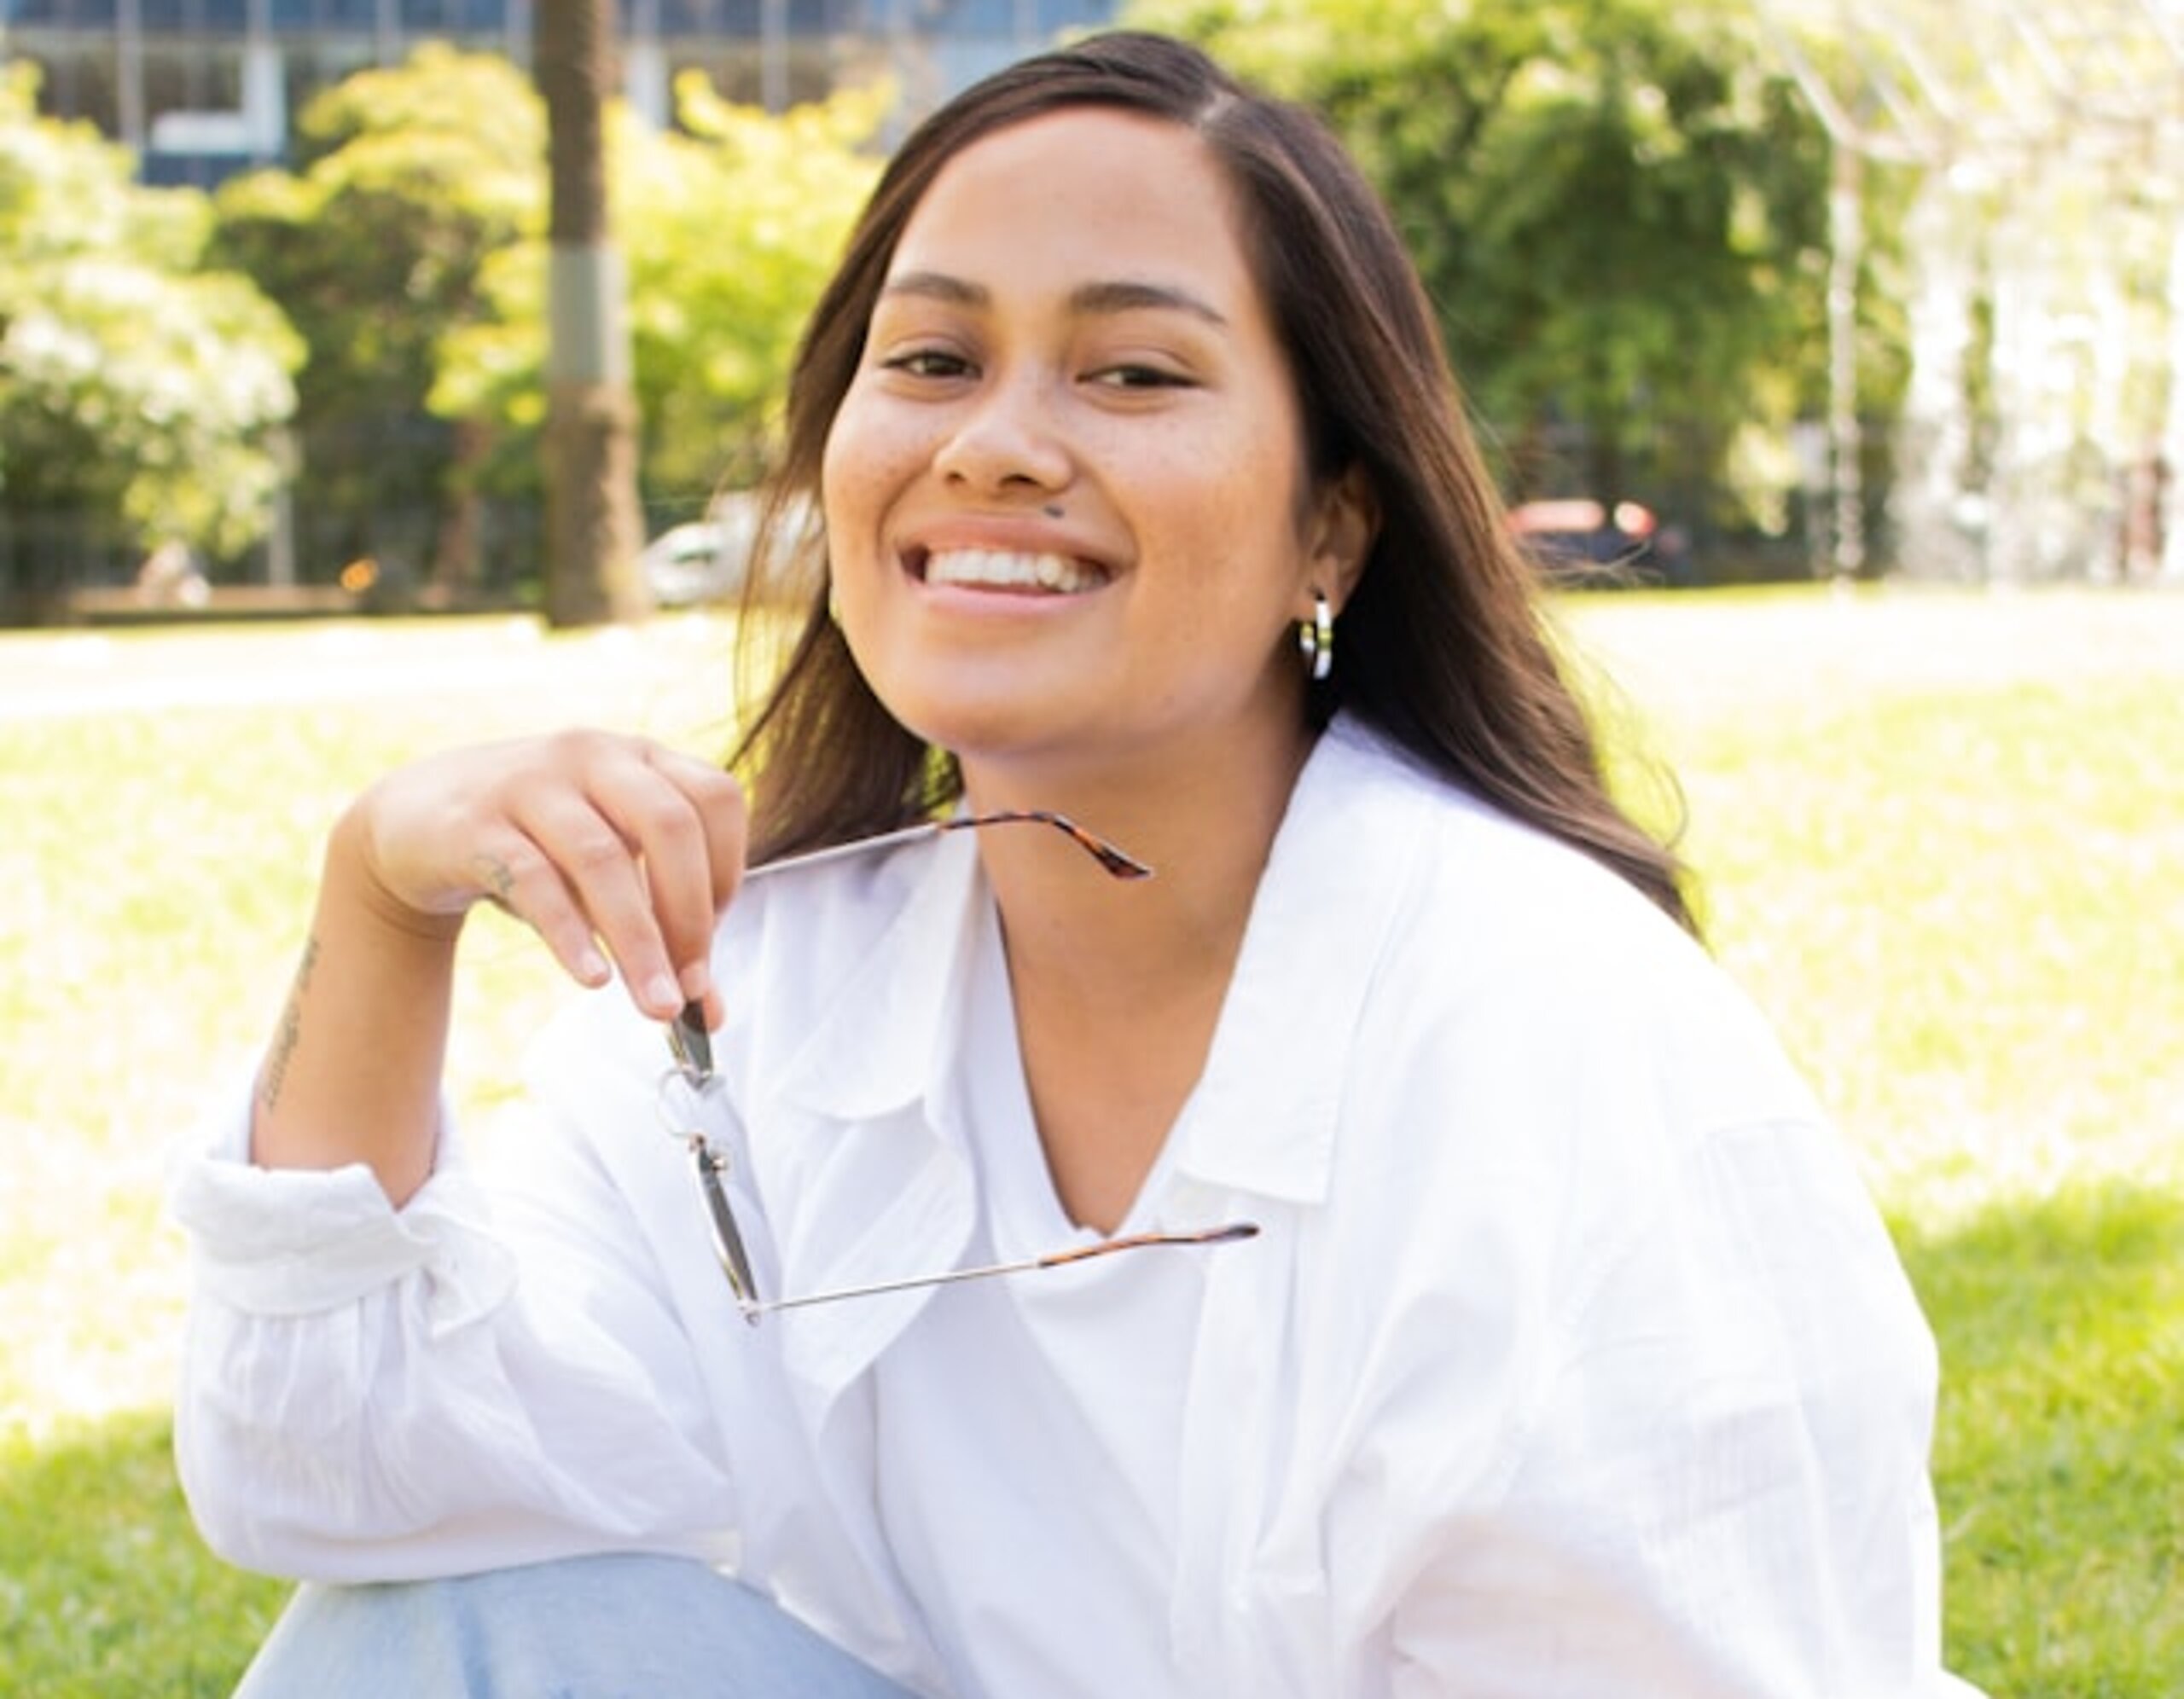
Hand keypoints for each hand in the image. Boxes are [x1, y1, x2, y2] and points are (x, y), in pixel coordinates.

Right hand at [339, 730, 746, 1024]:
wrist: (413, 821)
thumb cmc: (533, 845)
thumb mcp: (602, 873)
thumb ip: (658, 930)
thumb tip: (709, 1011)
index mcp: (639, 757)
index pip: (715, 799)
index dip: (728, 871)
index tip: (709, 939)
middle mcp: (592, 756)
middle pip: (670, 825)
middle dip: (691, 916)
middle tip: (692, 988)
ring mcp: (530, 783)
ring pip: (602, 858)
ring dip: (639, 940)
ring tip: (657, 1004)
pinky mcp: (475, 825)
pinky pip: (534, 880)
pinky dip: (571, 934)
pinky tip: (593, 977)